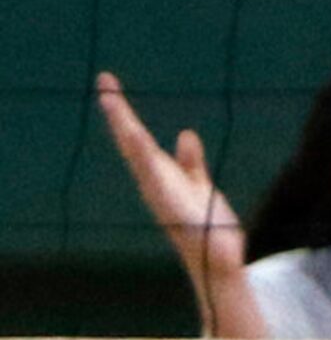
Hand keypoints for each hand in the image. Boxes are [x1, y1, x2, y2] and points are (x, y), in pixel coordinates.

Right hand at [97, 72, 248, 321]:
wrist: (217, 257)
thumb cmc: (206, 225)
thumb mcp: (200, 184)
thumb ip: (191, 161)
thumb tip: (185, 133)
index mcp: (160, 174)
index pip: (139, 138)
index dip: (125, 114)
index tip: (112, 88)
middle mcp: (153, 180)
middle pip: (131, 139)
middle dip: (118, 111)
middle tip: (104, 81)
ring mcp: (158, 190)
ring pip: (136, 151)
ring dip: (124, 124)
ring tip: (111, 98)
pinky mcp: (168, 199)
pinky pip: (153, 172)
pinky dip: (141, 151)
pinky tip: (133, 133)